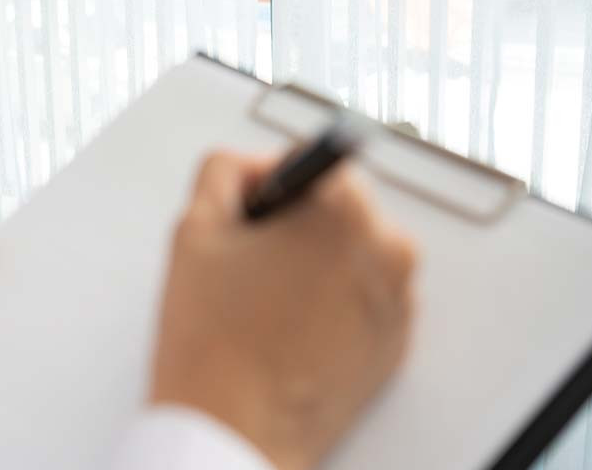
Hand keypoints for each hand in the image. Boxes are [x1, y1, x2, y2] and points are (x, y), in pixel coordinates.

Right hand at [152, 151, 415, 469]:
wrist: (237, 431)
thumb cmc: (216, 346)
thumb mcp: (194, 229)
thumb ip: (223, 171)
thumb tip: (250, 167)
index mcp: (343, 211)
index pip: (311, 160)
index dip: (267, 183)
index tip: (251, 214)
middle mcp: (387, 249)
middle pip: (336, 207)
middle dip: (294, 226)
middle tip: (247, 268)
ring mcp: (398, 301)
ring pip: (350, 253)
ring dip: (313, 264)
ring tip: (264, 305)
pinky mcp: (396, 343)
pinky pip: (363, 299)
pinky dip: (331, 304)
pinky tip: (286, 329)